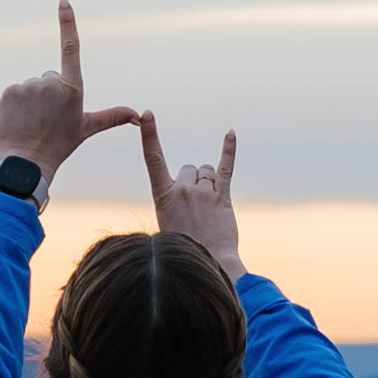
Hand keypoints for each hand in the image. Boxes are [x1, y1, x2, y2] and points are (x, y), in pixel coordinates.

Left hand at [0, 0, 138, 185]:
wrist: (28, 161)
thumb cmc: (60, 144)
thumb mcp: (87, 128)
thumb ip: (113, 117)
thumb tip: (140, 116)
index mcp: (72, 88)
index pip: (71, 48)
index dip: (67, 23)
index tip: (63, 1)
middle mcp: (51, 83)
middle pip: (49, 78)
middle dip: (49, 94)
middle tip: (48, 118)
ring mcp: (29, 86)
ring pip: (31, 87)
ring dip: (32, 101)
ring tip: (33, 122)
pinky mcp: (10, 91)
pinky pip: (14, 92)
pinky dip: (15, 105)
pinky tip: (19, 120)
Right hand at [139, 110, 244, 284]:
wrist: (210, 263)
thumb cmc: (185, 246)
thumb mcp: (168, 223)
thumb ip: (173, 200)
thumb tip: (183, 187)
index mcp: (163, 196)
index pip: (153, 158)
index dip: (150, 135)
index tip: (147, 114)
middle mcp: (182, 189)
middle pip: (188, 168)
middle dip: (192, 181)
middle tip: (194, 208)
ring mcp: (203, 192)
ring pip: (206, 171)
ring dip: (208, 181)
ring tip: (208, 207)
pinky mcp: (223, 197)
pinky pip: (226, 168)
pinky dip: (229, 149)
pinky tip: (230, 133)